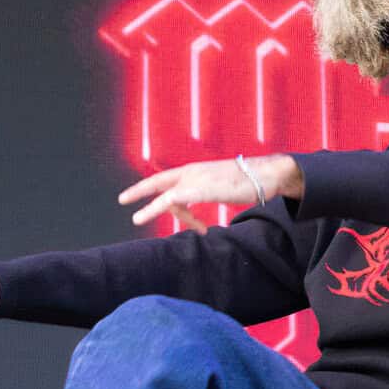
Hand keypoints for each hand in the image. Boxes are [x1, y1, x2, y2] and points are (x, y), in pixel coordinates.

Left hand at [117, 155, 303, 227]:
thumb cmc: (249, 182)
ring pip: (164, 195)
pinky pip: (171, 201)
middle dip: (140, 190)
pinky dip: (157, 209)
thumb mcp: (221, 188)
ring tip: (137, 218)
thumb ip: (206, 193)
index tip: (139, 193)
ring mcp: (195, 179)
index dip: (152, 185)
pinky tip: (149, 216)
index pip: (168, 177)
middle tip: (123, 199)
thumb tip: (199, 205)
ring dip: (150, 208)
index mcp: (197, 169)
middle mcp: (192, 171)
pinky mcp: (199, 189)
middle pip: (159, 182)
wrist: (266, 175)